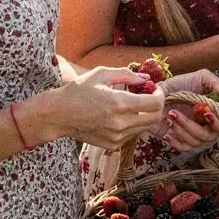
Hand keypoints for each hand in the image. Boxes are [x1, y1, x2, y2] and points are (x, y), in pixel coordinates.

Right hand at [45, 68, 164, 149]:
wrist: (58, 115)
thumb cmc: (78, 91)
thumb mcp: (101, 74)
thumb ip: (126, 75)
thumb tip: (145, 78)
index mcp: (119, 103)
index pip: (155, 104)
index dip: (160, 95)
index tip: (156, 88)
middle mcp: (121, 123)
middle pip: (155, 118)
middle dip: (157, 106)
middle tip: (151, 96)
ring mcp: (117, 136)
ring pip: (145, 127)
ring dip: (146, 115)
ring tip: (135, 104)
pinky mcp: (113, 145)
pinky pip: (133, 135)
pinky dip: (134, 124)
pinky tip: (123, 115)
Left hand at [160, 70, 218, 151]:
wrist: (156, 91)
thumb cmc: (180, 83)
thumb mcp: (201, 76)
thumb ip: (216, 82)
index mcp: (216, 110)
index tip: (209, 112)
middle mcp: (208, 124)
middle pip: (213, 135)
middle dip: (199, 125)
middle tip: (190, 112)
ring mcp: (195, 132)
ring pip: (197, 141)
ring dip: (184, 128)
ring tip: (172, 113)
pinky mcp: (181, 139)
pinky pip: (184, 148)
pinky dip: (177, 143)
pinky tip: (169, 132)